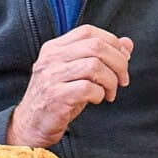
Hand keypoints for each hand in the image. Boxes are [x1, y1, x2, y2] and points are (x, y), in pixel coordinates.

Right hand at [6, 25, 134, 146]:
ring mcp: (51, 76)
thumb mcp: (77, 73)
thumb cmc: (57, 98)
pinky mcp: (55, 96)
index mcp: (54, 48)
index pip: (88, 32)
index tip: (122, 59)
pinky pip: (88, 88)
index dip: (112, 42)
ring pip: (94, 66)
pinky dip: (100, 94)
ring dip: (111, 81)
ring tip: (109, 92)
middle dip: (118, 63)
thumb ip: (100, 56)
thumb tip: (127, 43)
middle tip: (122, 79)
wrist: (31, 125)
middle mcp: (51, 58)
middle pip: (95, 46)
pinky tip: (96, 99)